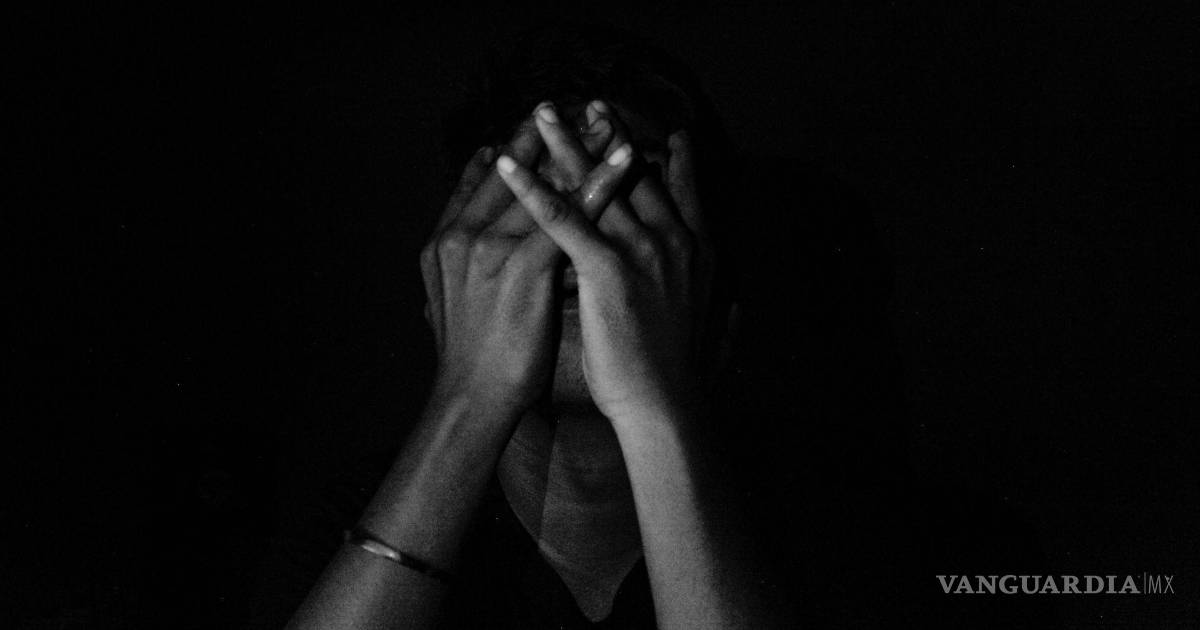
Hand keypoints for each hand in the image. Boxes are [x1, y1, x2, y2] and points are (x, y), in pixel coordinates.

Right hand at [420, 111, 631, 415]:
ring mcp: (488, 247)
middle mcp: (462, 234)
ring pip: (543, 186)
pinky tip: (625, 161)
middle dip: (548, 139)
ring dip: (580, 150)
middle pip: (512, 171)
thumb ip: (468, 265)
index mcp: (445, 240)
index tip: (532, 127)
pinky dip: (599, 184)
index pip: (480, 183)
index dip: (511, 153)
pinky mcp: (519, 265)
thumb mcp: (456, 301)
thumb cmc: (473, 358)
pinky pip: (568, 214)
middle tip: (581, 109)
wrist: (471, 398)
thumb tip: (481, 244)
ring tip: (610, 122)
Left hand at [497, 110, 714, 422]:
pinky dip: (533, 187)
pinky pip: (563, 217)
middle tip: (589, 102)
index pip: (682, 191)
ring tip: (541, 113)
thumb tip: (733, 306)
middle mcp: (673, 238)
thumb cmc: (679, 373)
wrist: (667, 404)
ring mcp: (642, 248)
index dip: (673, 160)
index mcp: (696, 249)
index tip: (670, 135)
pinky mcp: (608, 268)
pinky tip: (508, 165)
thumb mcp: (706, 324)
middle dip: (609, 134)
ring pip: (597, 183)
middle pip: (634, 173)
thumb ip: (715, 305)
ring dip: (566, 143)